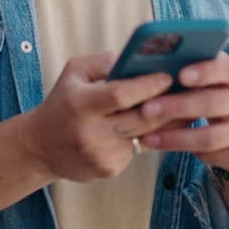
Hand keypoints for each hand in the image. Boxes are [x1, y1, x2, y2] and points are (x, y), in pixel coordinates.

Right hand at [19, 52, 172, 182]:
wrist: (41, 147)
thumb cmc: (62, 102)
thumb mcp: (74, 72)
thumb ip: (104, 62)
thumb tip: (138, 58)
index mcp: (79, 103)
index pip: (120, 94)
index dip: (148, 85)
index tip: (168, 76)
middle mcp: (89, 132)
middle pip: (140, 119)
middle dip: (168, 104)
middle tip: (187, 91)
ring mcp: (100, 155)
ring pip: (144, 137)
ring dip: (167, 123)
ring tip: (185, 106)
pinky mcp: (108, 170)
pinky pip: (137, 150)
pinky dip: (149, 137)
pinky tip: (159, 127)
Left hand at [135, 52, 228, 173]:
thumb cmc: (215, 93)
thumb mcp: (211, 78)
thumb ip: (192, 69)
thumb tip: (155, 64)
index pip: (227, 69)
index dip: (205, 72)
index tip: (180, 75)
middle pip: (213, 104)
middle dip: (177, 107)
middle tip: (146, 109)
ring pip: (209, 137)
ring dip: (175, 137)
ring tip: (147, 136)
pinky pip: (211, 156)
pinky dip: (185, 151)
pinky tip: (165, 146)